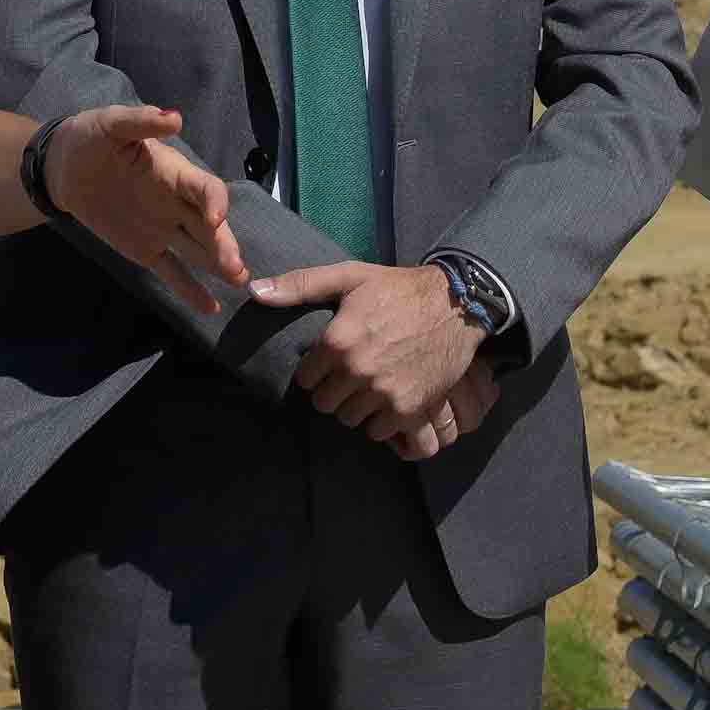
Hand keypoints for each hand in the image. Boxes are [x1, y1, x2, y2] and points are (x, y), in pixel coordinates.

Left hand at [42, 105, 250, 313]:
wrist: (63, 168)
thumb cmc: (90, 138)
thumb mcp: (111, 124)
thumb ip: (141, 122)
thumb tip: (174, 118)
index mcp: (175, 172)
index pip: (205, 188)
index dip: (215, 202)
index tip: (217, 219)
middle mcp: (177, 202)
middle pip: (208, 226)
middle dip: (224, 245)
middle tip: (237, 267)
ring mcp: (164, 228)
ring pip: (198, 249)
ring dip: (219, 265)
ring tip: (240, 282)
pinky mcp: (146, 250)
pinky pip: (173, 271)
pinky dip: (191, 290)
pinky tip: (211, 308)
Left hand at [248, 261, 488, 456]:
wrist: (455, 306)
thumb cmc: (397, 289)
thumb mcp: (348, 277)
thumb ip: (299, 285)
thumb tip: (254, 292)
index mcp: (337, 341)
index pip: (306, 379)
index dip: (317, 371)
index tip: (332, 362)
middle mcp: (358, 371)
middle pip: (325, 404)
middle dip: (334, 391)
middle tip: (351, 375)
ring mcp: (384, 394)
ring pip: (350, 419)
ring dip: (357, 407)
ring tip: (370, 386)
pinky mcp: (409, 410)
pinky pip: (379, 432)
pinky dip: (381, 420)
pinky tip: (389, 398)